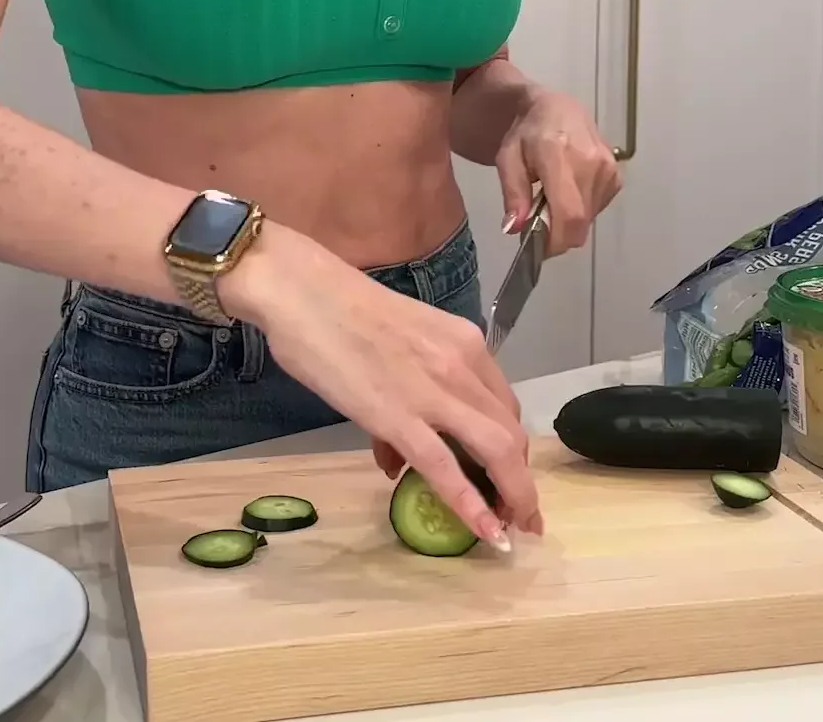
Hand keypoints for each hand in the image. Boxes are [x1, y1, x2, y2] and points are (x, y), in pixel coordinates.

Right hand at [221, 226, 542, 545]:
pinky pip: (446, 469)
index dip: (512, 449)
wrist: (300, 290)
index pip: (504, 406)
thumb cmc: (337, 310)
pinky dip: (473, 505)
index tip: (505, 477)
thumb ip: (410, 392)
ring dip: (513, 498)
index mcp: (464, 343)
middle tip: (517, 515)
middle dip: (521, 481)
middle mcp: (463, 365)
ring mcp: (434, 391)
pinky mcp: (399, 417)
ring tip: (511, 530)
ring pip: (498, 452)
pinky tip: (486, 532)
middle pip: (512, 433)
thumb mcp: (398, 342)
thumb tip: (397, 453)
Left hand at [495, 89, 622, 255]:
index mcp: (560, 154)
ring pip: (589, 219)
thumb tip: (515, 228)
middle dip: (558, 235)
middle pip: (581, 222)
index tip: (537, 247)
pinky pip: (597, 209)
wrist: (556, 108)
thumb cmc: (527, 133)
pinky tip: (568, 193)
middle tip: (538, 225)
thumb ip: (513, 193)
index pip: (569, 213)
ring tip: (551, 200)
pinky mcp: (616, 177)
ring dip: (568, 222)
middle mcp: (592, 163)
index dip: (555, 240)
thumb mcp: (507, 158)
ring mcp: (609, 170)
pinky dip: (581, 211)